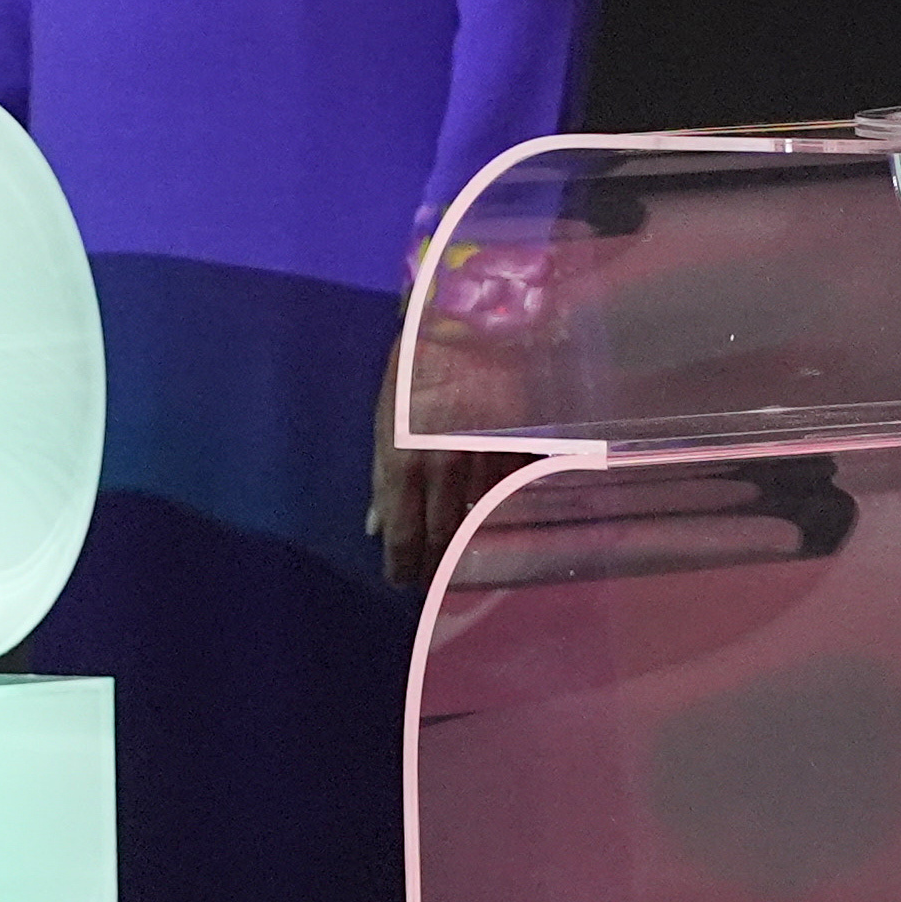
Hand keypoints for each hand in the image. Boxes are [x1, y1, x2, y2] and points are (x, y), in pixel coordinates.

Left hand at [375, 260, 524, 589]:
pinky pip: (515, 498)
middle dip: (436, 567)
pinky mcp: (522, 450)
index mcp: (404, 461)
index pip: (403, 536)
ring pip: (482, 525)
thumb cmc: (417, 367)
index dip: (403, 566)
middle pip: (443, 540)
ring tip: (464, 563)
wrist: (474, 320)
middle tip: (434, 582)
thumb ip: (383, 476)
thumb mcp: (386, 416)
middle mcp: (446, 469)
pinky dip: (507, 517)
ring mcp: (488, 460)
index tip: (404, 580)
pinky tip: (501, 528)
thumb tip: (378, 526)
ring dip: (471, 549)